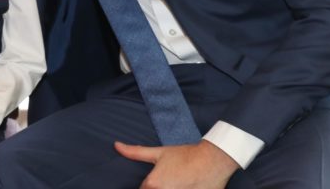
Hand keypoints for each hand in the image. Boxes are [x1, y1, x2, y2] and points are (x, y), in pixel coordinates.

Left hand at [114, 140, 238, 188]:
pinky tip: (186, 187)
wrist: (212, 160)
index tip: (161, 180)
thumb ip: (135, 152)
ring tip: (179, 183)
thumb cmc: (186, 156)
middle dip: (160, 188)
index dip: (148, 186)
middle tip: (173, 180)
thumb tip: (116, 145)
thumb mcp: (159, 153)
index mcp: (153, 185)